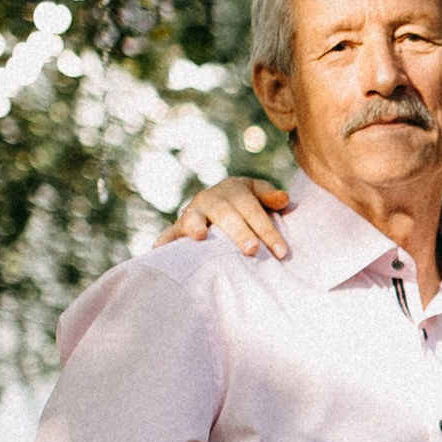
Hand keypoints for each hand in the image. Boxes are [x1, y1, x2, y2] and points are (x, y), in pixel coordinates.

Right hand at [158, 177, 290, 259]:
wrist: (216, 201)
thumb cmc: (244, 203)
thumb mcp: (256, 194)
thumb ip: (269, 196)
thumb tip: (283, 199)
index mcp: (233, 189)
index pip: (252, 208)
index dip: (267, 229)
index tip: (281, 252)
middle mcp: (210, 198)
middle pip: (225, 214)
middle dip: (238, 232)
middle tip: (252, 250)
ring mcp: (192, 212)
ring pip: (194, 218)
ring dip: (196, 226)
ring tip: (199, 237)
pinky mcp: (178, 227)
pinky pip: (170, 234)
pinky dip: (164, 241)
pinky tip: (158, 251)